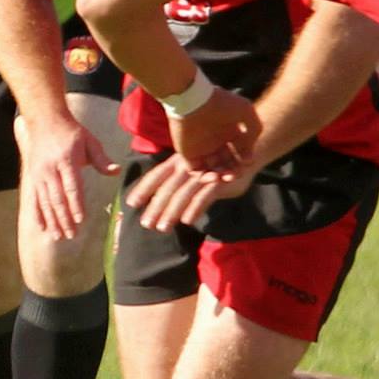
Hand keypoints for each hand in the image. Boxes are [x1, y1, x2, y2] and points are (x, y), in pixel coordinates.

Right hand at [18, 111, 122, 239]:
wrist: (45, 121)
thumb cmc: (71, 132)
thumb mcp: (89, 141)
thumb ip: (102, 159)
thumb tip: (117, 171)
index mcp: (67, 160)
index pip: (72, 186)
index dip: (76, 204)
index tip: (81, 220)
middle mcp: (50, 169)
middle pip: (58, 198)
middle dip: (65, 219)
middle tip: (72, 235)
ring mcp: (39, 175)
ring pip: (45, 202)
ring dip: (52, 221)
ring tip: (59, 236)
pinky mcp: (33, 177)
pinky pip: (34, 199)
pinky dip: (38, 214)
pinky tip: (43, 228)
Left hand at [124, 150, 255, 232]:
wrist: (247, 150)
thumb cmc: (217, 161)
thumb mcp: (196, 168)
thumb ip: (181, 180)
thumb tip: (163, 196)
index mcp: (180, 160)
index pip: (158, 174)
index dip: (144, 188)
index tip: (131, 203)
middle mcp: (188, 164)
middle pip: (167, 187)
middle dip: (155, 207)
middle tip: (146, 224)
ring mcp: (203, 172)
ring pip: (183, 193)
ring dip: (171, 212)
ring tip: (162, 228)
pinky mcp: (219, 180)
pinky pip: (205, 195)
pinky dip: (195, 207)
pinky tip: (186, 221)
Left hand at [167, 86, 260, 172]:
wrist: (193, 100)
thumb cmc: (220, 103)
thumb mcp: (245, 110)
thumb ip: (255, 127)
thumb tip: (251, 149)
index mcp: (229, 131)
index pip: (239, 152)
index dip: (245, 159)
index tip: (248, 160)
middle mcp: (216, 141)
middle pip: (228, 163)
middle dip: (234, 171)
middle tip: (236, 174)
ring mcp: (201, 148)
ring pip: (213, 170)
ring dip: (221, 177)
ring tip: (226, 177)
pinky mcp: (188, 154)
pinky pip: (196, 171)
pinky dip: (204, 178)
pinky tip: (214, 176)